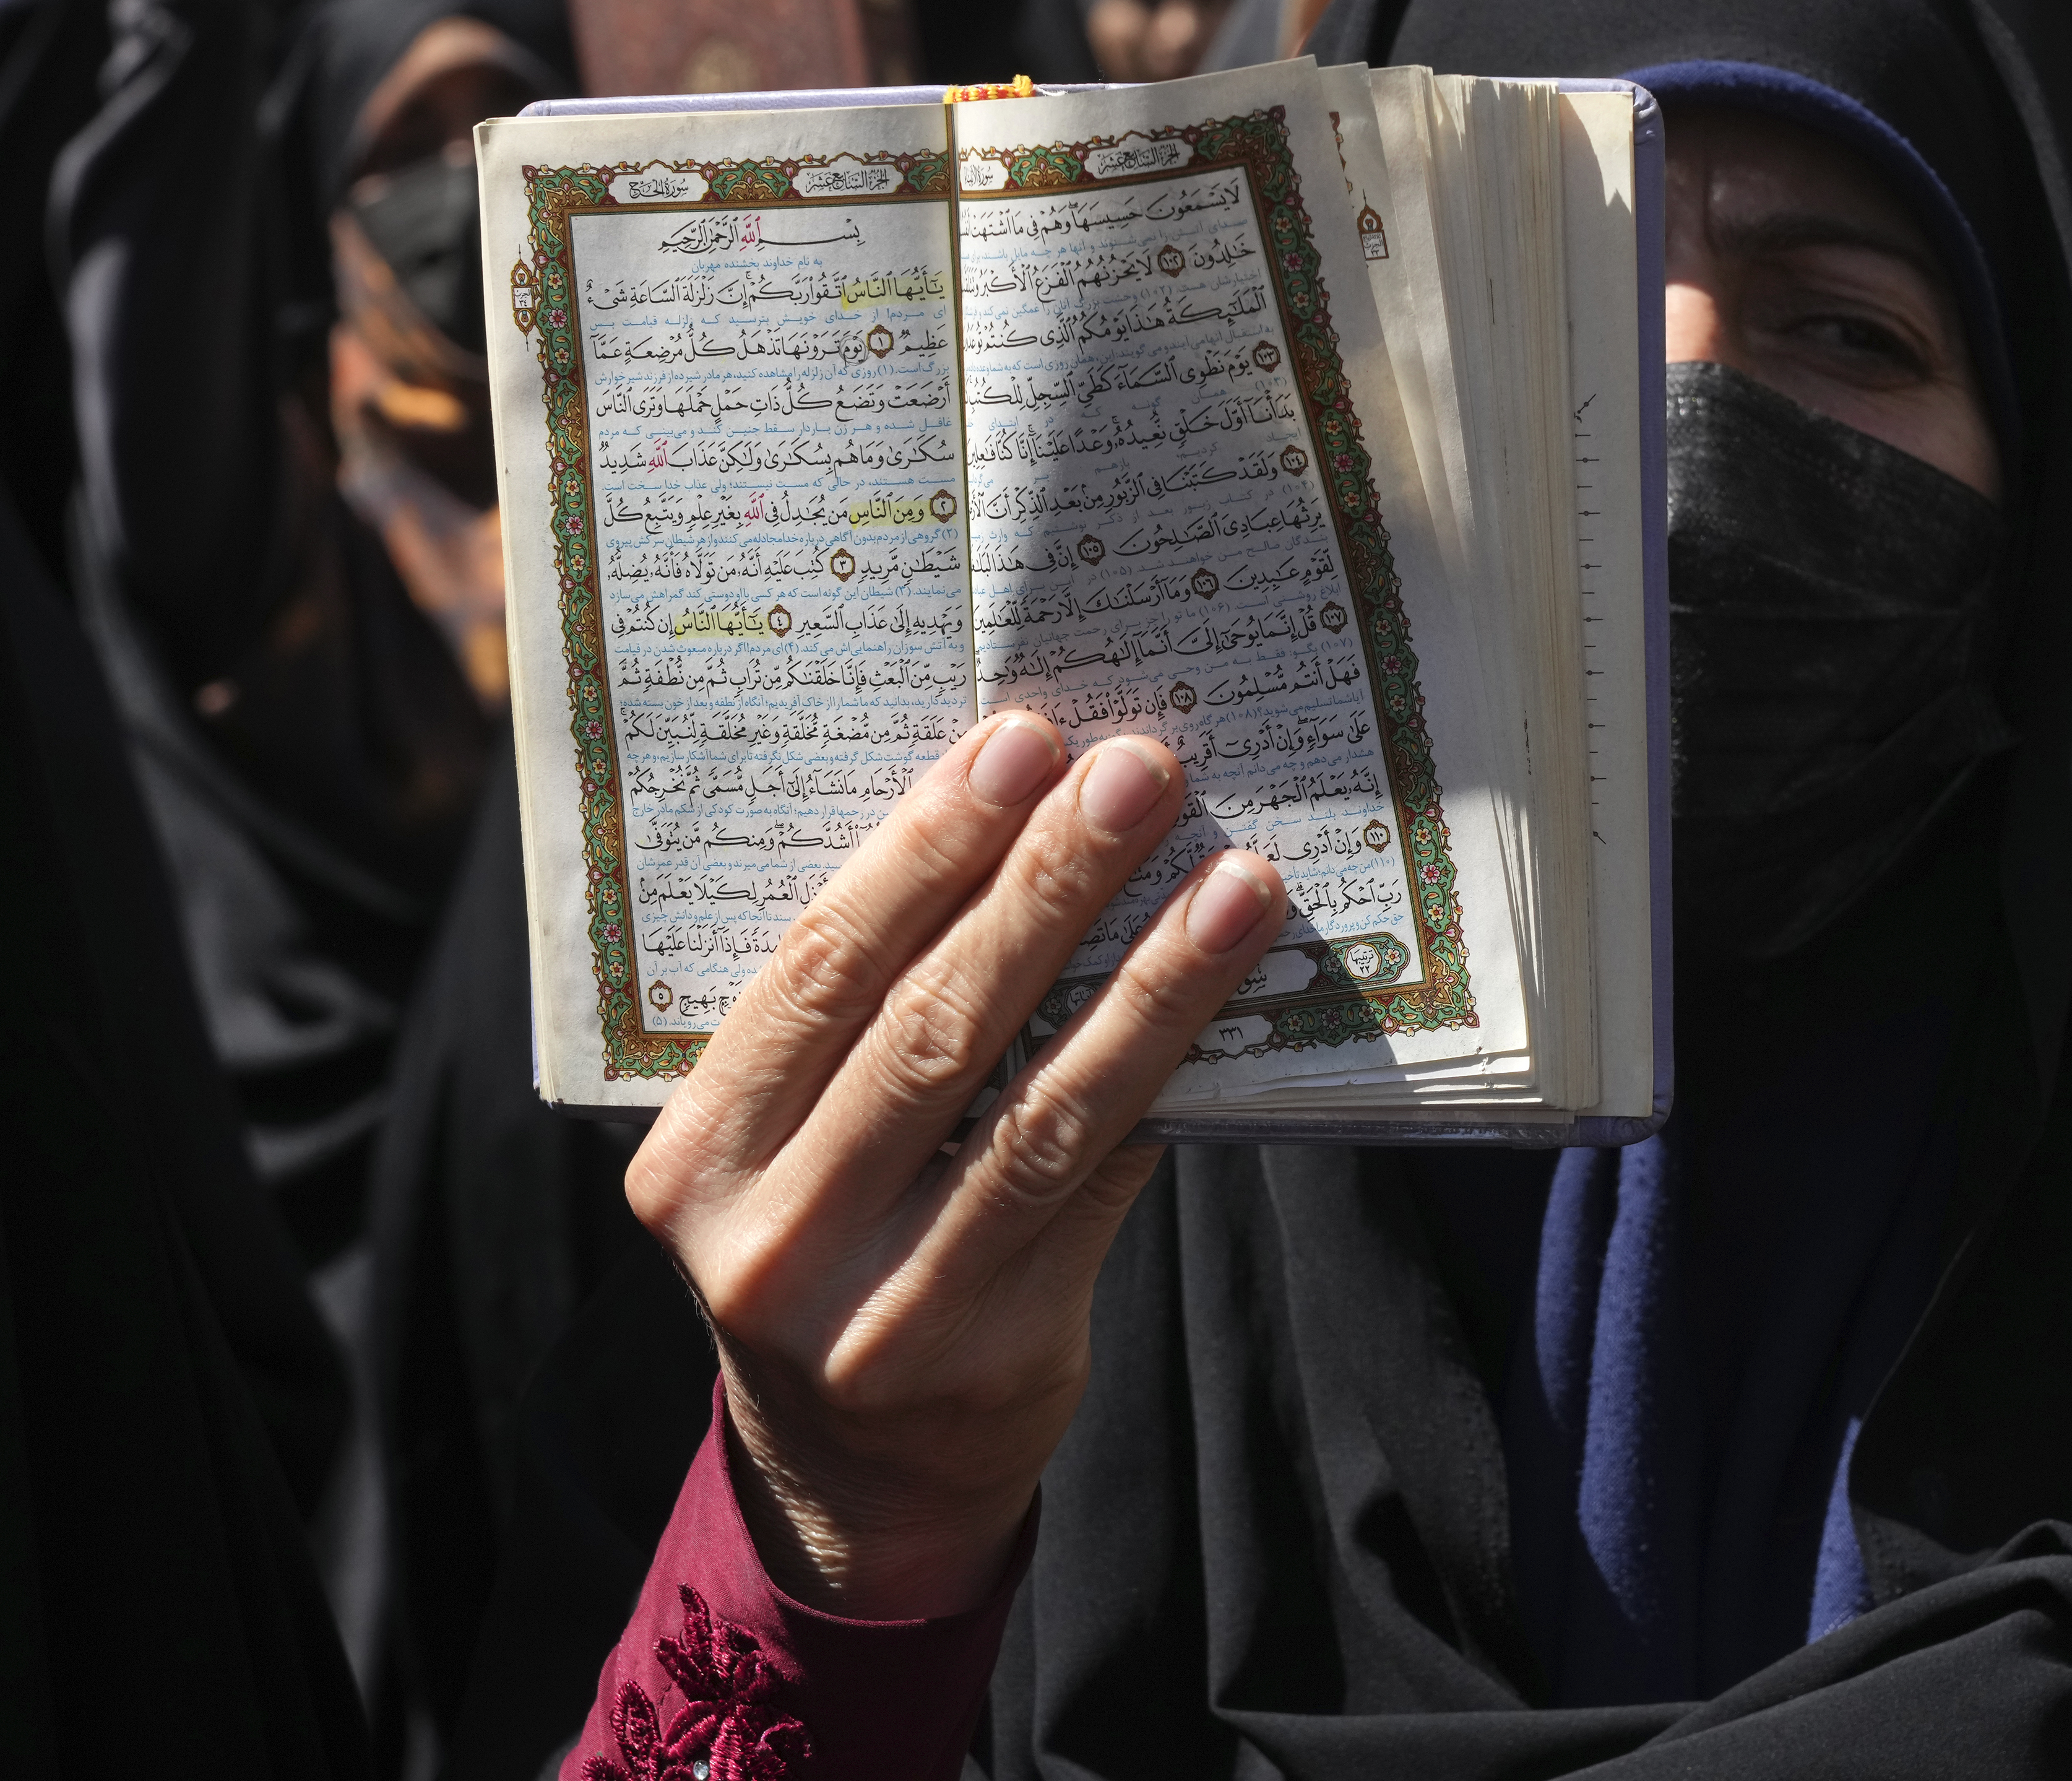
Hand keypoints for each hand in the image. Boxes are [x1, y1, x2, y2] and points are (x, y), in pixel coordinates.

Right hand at [626, 714, 1286, 1619]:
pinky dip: (1167, 1086)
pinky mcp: (994, 1354)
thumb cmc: (830, 1246)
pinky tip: (1229, 1003)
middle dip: (1046, 884)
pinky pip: (1100, 1189)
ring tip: (1232, 881)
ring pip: (1041, 1110)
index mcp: (693, 1161)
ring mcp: (883, 1311)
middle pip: (933, 1026)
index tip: (1017, 743)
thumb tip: (1019, 831)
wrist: (853, 1473)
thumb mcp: (787, 1148)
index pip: (817, 970)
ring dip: (1149, 982)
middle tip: (1137, 772)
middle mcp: (771, 1240)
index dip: (923, 849)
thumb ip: (854, 1025)